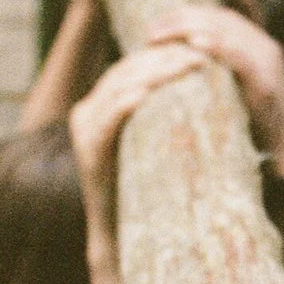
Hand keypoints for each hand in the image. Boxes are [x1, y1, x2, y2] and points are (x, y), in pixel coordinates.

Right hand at [69, 43, 206, 260]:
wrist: (124, 236)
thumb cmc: (150, 190)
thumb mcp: (157, 141)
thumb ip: (164, 113)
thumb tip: (200, 82)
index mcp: (103, 104)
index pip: (134, 66)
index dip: (164, 54)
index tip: (198, 48)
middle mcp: (88, 111)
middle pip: (127, 71)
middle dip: (164, 59)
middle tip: (199, 55)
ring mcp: (84, 129)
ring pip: (119, 88)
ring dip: (154, 75)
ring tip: (187, 67)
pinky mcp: (86, 150)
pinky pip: (106, 120)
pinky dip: (126, 105)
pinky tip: (147, 95)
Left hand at [145, 4, 283, 173]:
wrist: (282, 152)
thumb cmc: (249, 123)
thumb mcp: (229, 88)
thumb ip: (213, 70)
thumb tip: (175, 59)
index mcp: (253, 45)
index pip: (217, 18)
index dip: (186, 15)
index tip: (155, 23)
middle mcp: (263, 47)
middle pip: (220, 20)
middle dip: (182, 20)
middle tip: (151, 32)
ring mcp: (268, 63)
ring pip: (229, 32)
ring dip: (192, 29)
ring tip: (163, 35)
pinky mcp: (267, 83)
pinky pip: (242, 59)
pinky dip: (219, 48)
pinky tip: (196, 46)